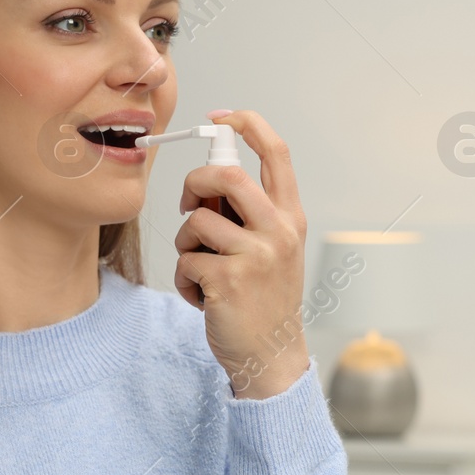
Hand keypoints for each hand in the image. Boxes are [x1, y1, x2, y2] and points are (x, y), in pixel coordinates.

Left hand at [174, 109, 310, 399]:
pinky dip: (184, 280)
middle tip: (190, 206)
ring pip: (196, 222)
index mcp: (290, 217)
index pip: (276, 152)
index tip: (221, 117)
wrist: (270, 356)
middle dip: (194, 184)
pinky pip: (186, 261)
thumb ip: (248, 214)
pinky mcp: (228, 280)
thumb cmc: (263, 300)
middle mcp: (279, 231)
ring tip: (201, 270)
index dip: (247, 124)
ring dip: (186, 246)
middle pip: (225, 175)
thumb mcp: (271, 249)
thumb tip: (206, 183)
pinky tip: (202, 297)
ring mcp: (256, 256)